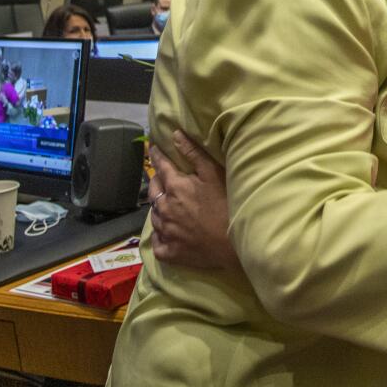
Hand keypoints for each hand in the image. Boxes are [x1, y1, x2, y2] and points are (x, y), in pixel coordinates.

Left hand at [148, 131, 238, 269]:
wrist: (234, 244)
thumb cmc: (227, 205)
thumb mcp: (213, 174)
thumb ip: (193, 153)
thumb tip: (175, 134)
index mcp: (175, 187)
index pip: (160, 167)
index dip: (156, 156)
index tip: (154, 150)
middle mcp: (165, 208)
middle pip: (153, 191)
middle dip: (156, 182)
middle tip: (162, 179)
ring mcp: (165, 232)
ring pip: (154, 216)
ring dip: (158, 208)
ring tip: (167, 206)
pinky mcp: (169, 252)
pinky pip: (157, 242)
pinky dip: (160, 236)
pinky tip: (167, 233)